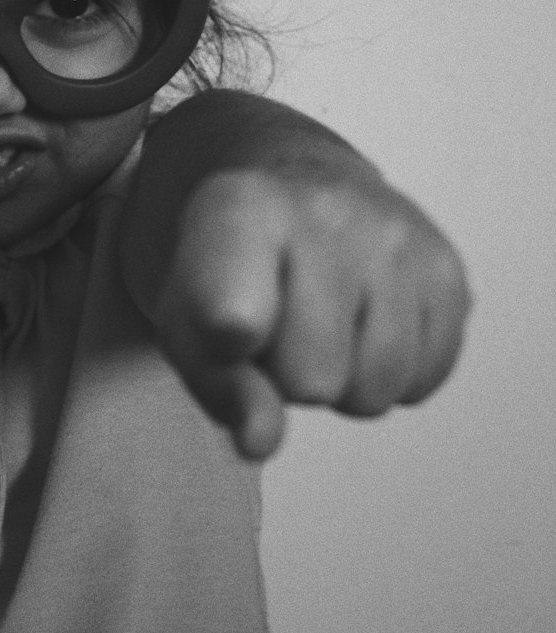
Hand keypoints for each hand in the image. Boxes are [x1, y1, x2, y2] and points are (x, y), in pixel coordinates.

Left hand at [155, 168, 470, 458]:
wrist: (295, 194)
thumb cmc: (231, 271)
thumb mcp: (188, 325)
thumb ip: (219, 384)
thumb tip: (260, 439)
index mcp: (239, 210)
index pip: (242, 300)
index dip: (238, 331)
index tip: (236, 332)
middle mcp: (324, 210)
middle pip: (311, 379)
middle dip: (290, 377)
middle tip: (279, 327)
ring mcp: (394, 234)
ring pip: (374, 388)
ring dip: (345, 378)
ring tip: (321, 324)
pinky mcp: (445, 267)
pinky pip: (423, 378)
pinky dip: (392, 372)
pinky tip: (363, 322)